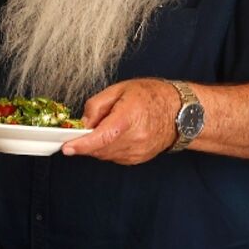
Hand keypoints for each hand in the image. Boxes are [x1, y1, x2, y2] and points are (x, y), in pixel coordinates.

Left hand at [61, 78, 181, 164]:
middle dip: (85, 141)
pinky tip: (115, 135)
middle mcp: (133, 139)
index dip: (81, 144)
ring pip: (104, 155)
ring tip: (107, 127)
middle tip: (83, 129)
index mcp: (127, 119)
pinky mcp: (138, 159)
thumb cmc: (152, 96)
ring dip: (97, 145)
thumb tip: (83, 123)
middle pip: (98, 148)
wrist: (180, 112)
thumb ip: (97, 106)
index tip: (67, 147)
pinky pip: (114, 157)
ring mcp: (137, 152)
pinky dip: (108, 149)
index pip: (100, 138)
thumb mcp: (120, 89)